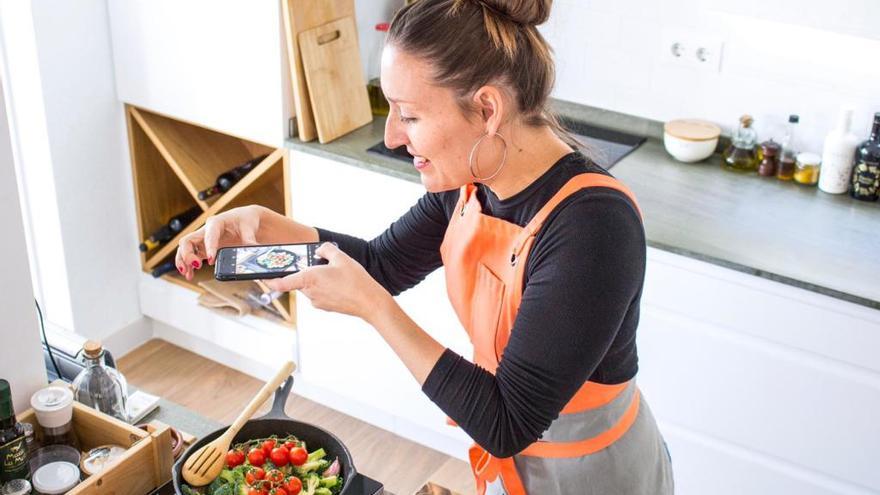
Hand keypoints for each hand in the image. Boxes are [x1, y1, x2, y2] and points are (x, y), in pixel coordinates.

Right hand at [175, 205, 261, 279]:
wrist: (245, 218)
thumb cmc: (245, 220)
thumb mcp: (249, 227)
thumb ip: (250, 239)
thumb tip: (253, 249)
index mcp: (216, 222)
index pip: (209, 234)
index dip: (209, 247)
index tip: (211, 259)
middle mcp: (205, 230)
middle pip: (188, 240)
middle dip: (188, 254)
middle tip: (196, 265)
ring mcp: (203, 239)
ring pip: (185, 248)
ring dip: (183, 261)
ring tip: (187, 274)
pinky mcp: (204, 247)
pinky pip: (192, 255)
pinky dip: (188, 265)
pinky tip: (190, 274)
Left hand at [263, 243, 390, 320]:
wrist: (370, 302)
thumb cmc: (356, 281)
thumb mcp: (341, 257)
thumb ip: (326, 250)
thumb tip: (320, 251)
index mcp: (309, 279)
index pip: (282, 282)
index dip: (270, 280)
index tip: (262, 277)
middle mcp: (310, 292)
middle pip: (298, 281)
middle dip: (305, 272)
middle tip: (319, 264)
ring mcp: (317, 301)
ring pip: (309, 287)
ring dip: (317, 280)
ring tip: (336, 274)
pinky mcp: (325, 307)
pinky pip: (319, 294)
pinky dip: (325, 287)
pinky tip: (340, 283)